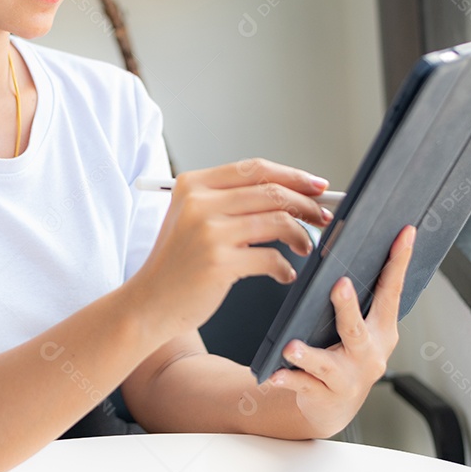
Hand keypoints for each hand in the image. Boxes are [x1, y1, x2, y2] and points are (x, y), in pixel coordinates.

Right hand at [125, 157, 334, 339]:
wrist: (149, 303)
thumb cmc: (178, 262)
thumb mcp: (193, 218)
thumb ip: (232, 201)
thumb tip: (291, 194)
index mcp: (193, 184)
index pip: (255, 168)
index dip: (292, 175)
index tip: (316, 186)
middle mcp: (199, 202)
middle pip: (271, 192)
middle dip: (306, 205)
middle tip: (321, 217)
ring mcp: (208, 232)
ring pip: (277, 222)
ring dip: (300, 236)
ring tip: (304, 247)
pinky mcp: (218, 263)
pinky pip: (271, 258)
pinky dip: (285, 267)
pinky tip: (284, 274)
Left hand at [267, 224, 416, 438]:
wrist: (333, 406)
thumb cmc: (345, 356)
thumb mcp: (360, 328)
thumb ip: (358, 298)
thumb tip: (346, 247)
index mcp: (381, 329)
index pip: (391, 291)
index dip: (399, 261)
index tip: (404, 232)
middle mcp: (369, 354)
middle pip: (357, 329)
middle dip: (348, 308)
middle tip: (340, 285)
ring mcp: (347, 377)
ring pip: (327, 364)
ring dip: (309, 354)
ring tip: (291, 347)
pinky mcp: (324, 395)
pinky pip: (303, 385)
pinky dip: (288, 379)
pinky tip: (274, 375)